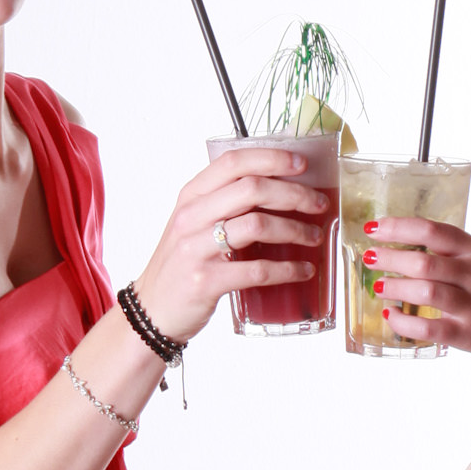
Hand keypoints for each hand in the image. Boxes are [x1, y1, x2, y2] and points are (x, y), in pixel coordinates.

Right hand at [133, 147, 333, 347]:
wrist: (152, 310)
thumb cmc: (181, 265)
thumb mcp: (193, 224)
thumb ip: (225, 205)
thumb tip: (279, 191)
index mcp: (191, 196)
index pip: (233, 163)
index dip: (272, 159)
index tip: (302, 164)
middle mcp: (191, 217)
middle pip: (252, 189)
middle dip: (294, 194)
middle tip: (318, 203)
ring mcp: (196, 248)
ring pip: (258, 225)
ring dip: (295, 229)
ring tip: (314, 237)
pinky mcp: (206, 281)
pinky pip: (257, 269)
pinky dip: (287, 269)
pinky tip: (302, 270)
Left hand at [369, 220, 470, 363]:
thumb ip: (449, 252)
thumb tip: (402, 244)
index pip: (432, 230)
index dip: (399, 227)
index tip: (374, 228)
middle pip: (424, 262)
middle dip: (390, 258)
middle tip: (370, 258)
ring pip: (426, 292)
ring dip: (396, 288)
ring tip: (379, 287)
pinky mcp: (469, 334)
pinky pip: (430, 328)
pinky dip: (405, 323)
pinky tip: (392, 316)